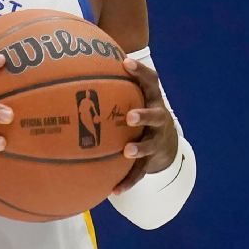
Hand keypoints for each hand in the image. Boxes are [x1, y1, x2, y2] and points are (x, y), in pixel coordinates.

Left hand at [112, 56, 179, 194]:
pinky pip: (139, 173)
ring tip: (126, 151)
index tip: (125, 63)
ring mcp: (156, 140)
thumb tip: (81, 58)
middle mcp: (158, 119)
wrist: (167, 142)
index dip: (140, 72)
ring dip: (139, 148)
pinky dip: (127, 182)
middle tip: (130, 116)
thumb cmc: (140, 110)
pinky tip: (113, 190)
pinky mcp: (150, 161)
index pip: (151, 82)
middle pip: (155, 115)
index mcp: (152, 99)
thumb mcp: (134, 94)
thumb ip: (113, 79)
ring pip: (149, 145)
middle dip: (143, 115)